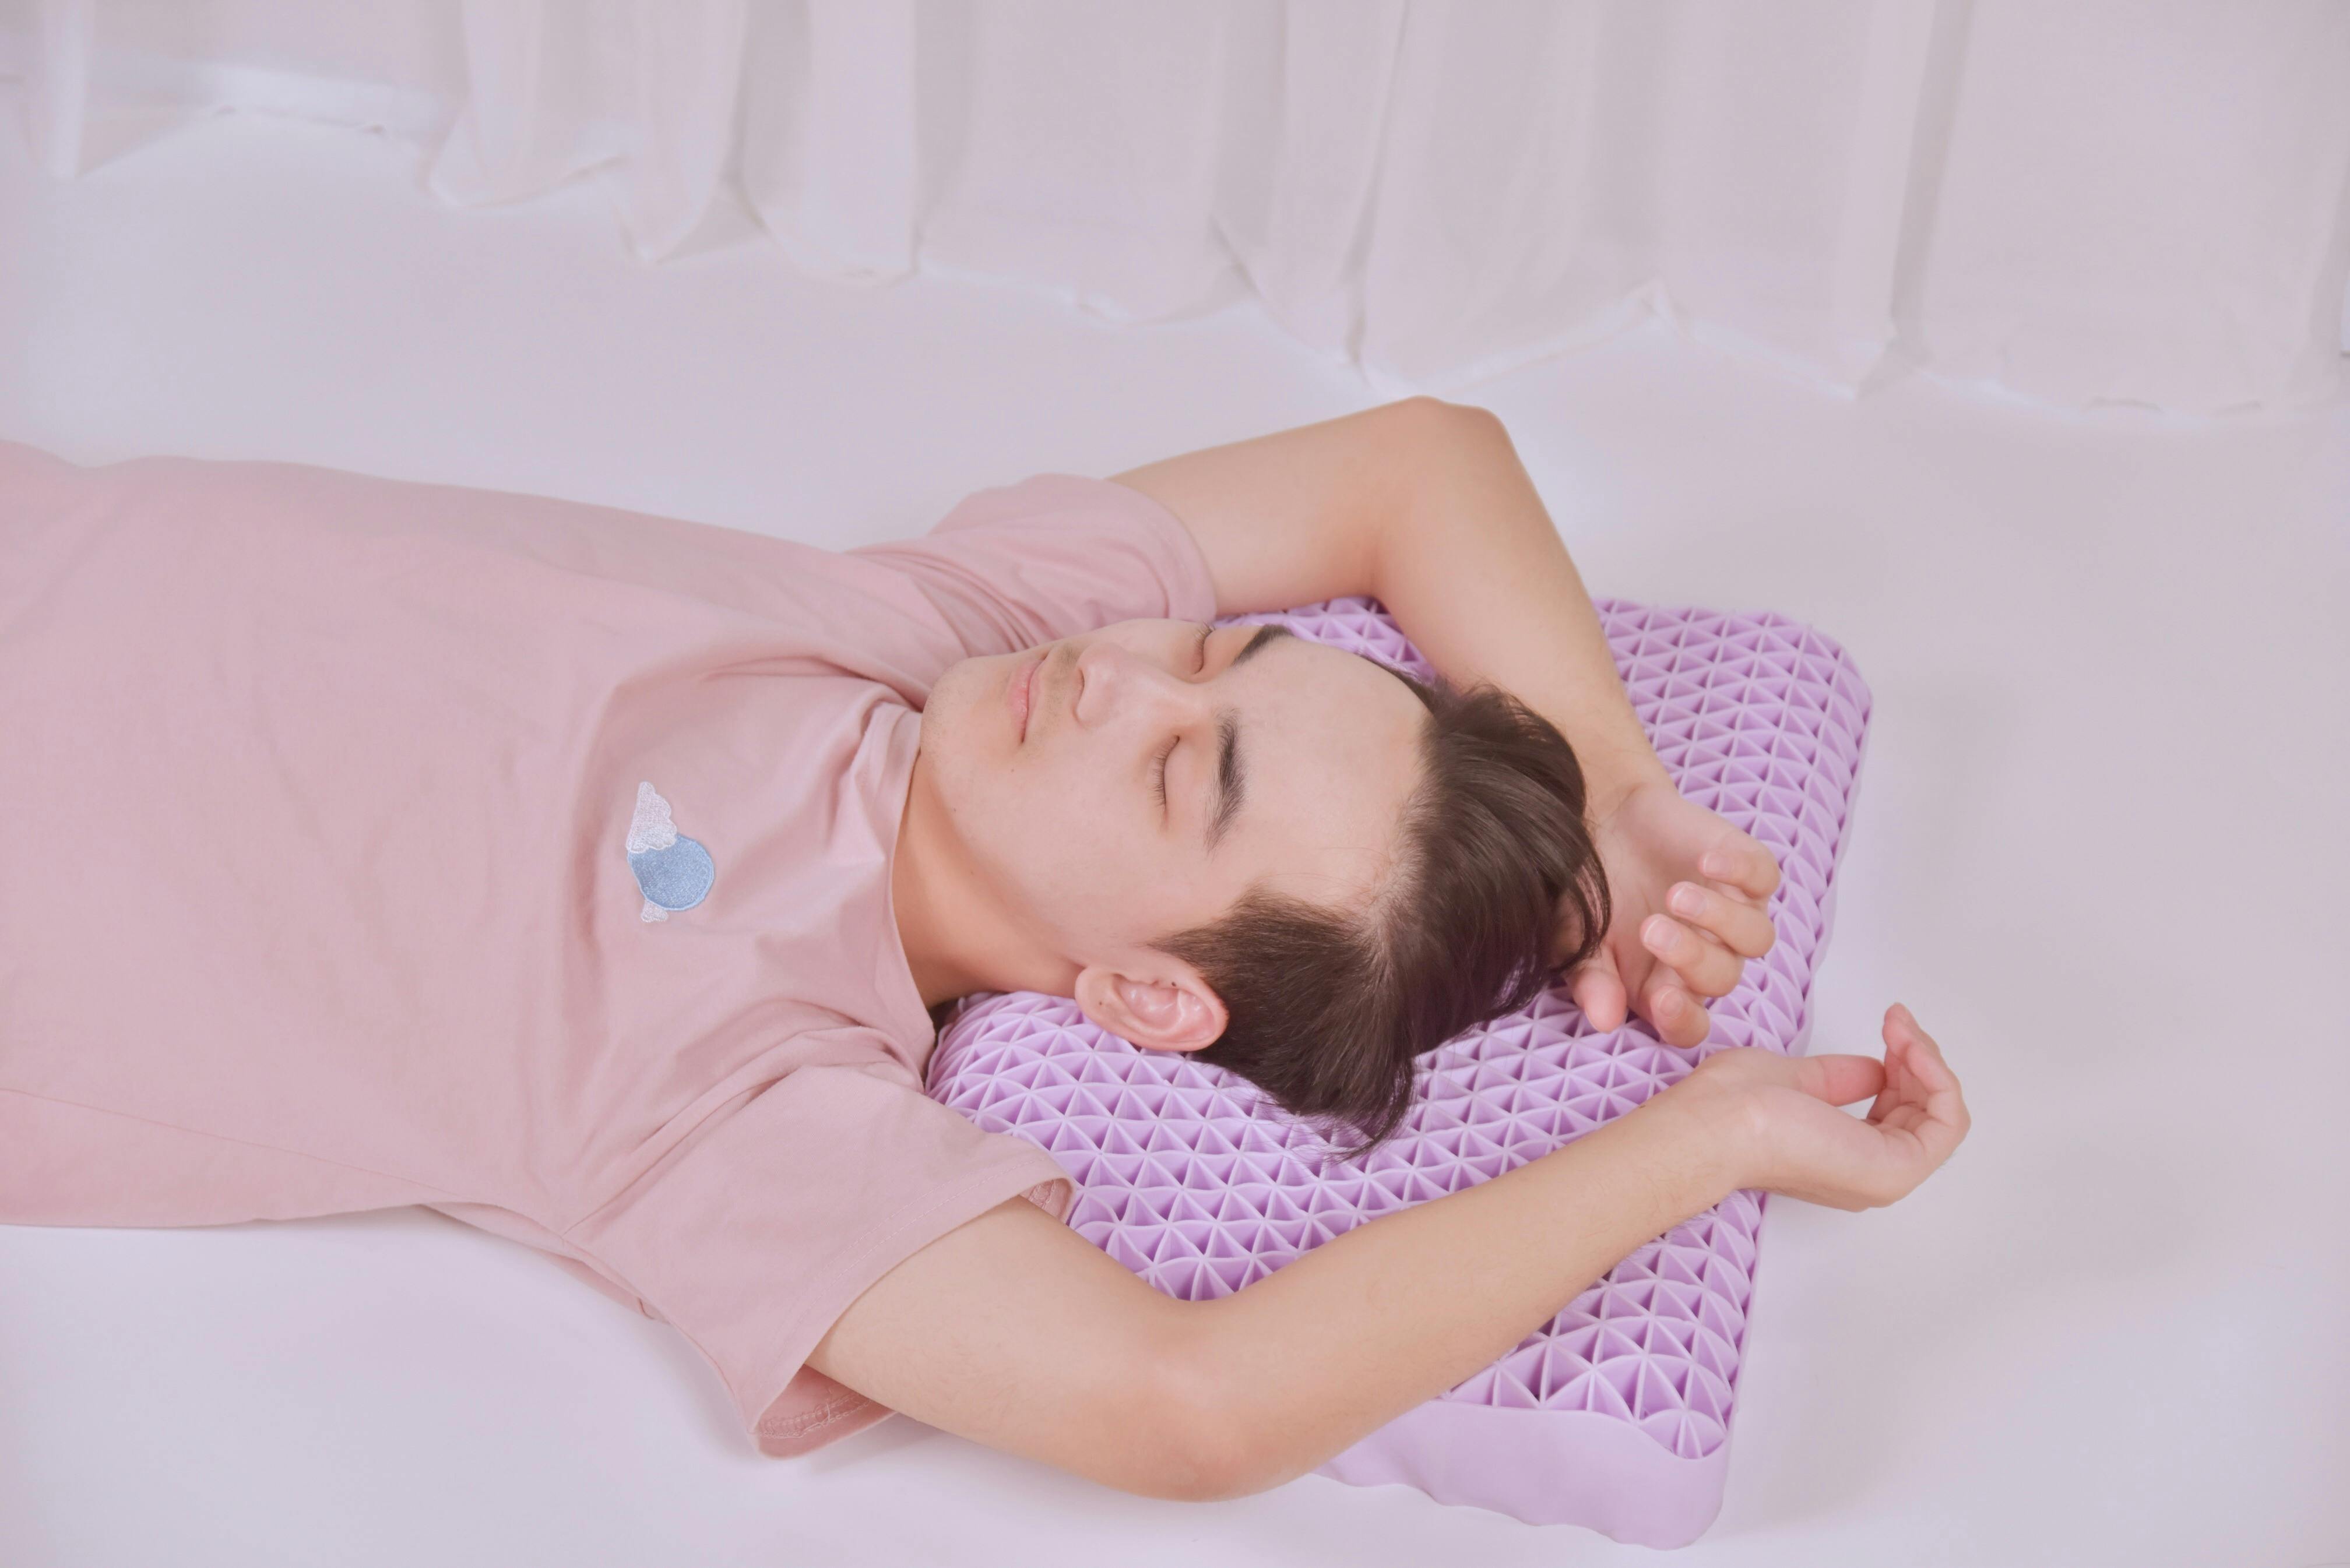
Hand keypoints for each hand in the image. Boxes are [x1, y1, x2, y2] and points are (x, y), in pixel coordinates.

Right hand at [1561, 776, 1781, 1046]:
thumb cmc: (1586, 890)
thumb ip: (1592, 979)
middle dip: (1689, 957)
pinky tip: (1706, 861)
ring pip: (1756, 937)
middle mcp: (1707, 956)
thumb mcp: (1573, 936)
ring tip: (1676, 895)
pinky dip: (1741, 871)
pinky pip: (1763, 878)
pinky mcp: (1747, 869)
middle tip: (1651, 928)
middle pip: (1722, 979)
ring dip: (1720, 919)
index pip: (1688, 1025)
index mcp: (1664, 985)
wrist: (1598, 821)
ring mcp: (1733, 912)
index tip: (1662, 1001)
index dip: (1683, 1021)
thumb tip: (1603, 1020)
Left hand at [1671, 1003, 1970, 1210]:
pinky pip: (1948, 1124)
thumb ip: (1839, 1080)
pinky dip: (1939, 1079)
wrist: (1716, 1122)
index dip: (1901, 1065)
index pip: (1897, 1113)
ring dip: (1928, 1061)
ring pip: (1940, 1115)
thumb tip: (1875, 1071)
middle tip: (1897, 1021)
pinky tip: (1911, 1048)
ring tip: (1900, 1028)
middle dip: (1918, 1056)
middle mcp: (1866, 1172)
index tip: (1888, 1027)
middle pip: (1923, 1112)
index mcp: (1841, 1156)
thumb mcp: (1797, 1079)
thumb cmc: (1731, 1105)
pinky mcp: (1896, 1169)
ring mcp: (1883, 1175)